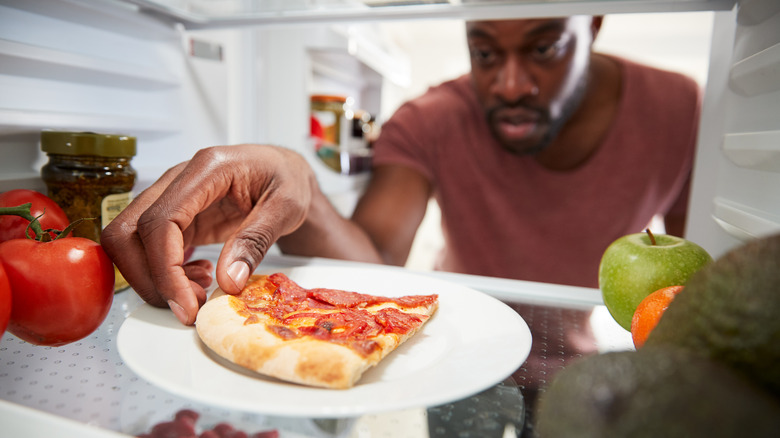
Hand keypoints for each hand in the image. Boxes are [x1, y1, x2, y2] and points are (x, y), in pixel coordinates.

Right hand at [101, 144, 314, 324]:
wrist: (284, 170)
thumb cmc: (286, 178)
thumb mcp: (287, 206)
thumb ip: (257, 240)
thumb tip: (228, 280)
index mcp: (207, 169)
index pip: (160, 221)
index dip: (165, 269)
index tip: (186, 304)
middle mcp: (179, 180)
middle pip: (127, 232)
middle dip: (150, 279)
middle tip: (189, 306)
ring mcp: (171, 199)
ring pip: (130, 243)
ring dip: (156, 279)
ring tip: (201, 290)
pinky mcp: (175, 218)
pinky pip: (149, 250)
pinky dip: (166, 274)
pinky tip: (199, 278)